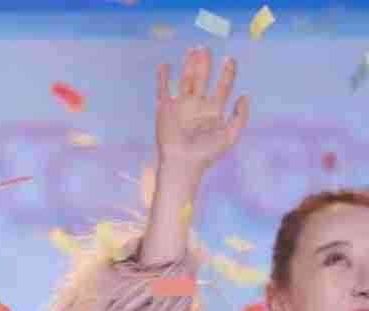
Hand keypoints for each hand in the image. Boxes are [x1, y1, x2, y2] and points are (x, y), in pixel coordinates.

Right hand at [156, 49, 248, 179]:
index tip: (230, 60)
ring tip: (193, 50)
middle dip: (204, 63)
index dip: (227, 72)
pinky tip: (165, 66)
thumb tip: (244, 96)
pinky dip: (163, 77)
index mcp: (214, 109)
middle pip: (203, 77)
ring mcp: (181, 105)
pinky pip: (164, 89)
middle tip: (205, 49)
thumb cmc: (205, 154)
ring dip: (188, 64)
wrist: (182, 164)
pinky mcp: (165, 108)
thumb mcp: (230, 137)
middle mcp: (198, 104)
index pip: (223, 85)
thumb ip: (240, 117)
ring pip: (186, 79)